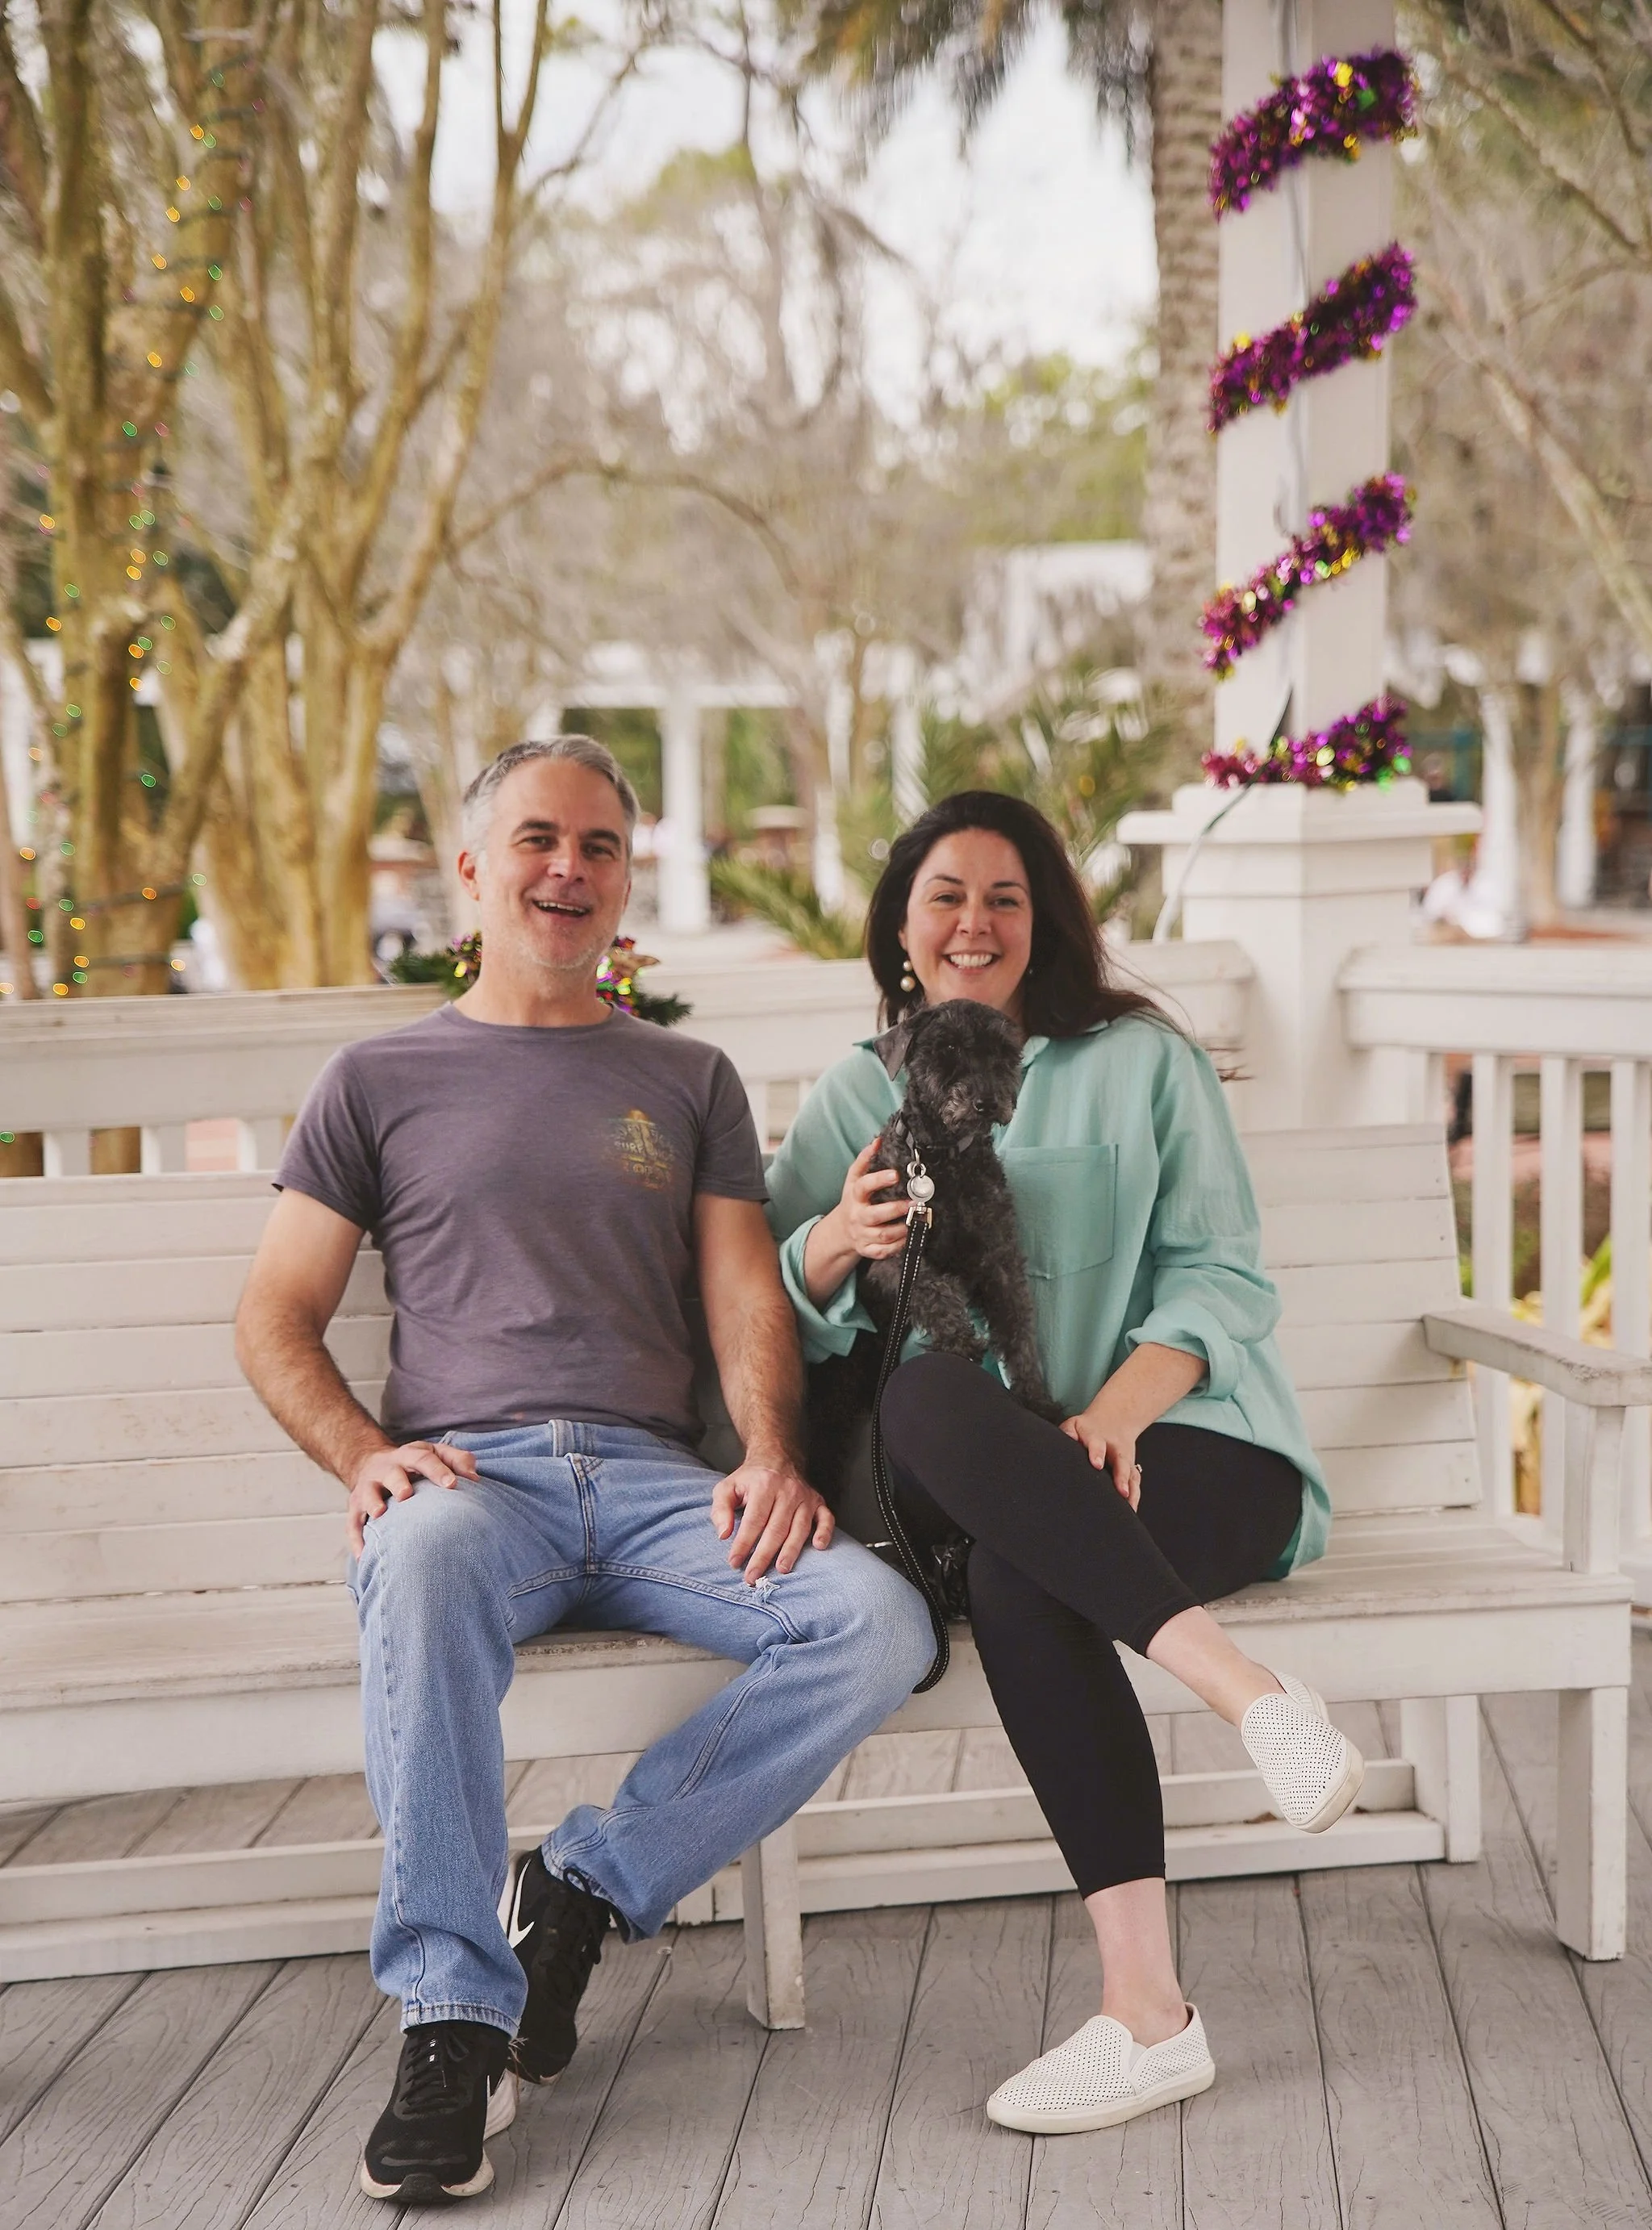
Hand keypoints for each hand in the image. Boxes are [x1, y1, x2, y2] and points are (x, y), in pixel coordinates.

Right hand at [346, 1440, 479, 1556]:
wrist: (373, 1463)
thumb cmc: (415, 1463)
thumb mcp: (436, 1454)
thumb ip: (457, 1461)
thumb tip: (475, 1478)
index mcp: (409, 1455)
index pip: (424, 1458)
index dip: (438, 1470)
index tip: (452, 1485)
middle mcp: (386, 1468)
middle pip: (392, 1473)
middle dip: (398, 1482)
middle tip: (407, 1494)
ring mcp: (368, 1487)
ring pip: (367, 1494)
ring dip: (372, 1502)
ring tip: (379, 1513)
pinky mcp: (355, 1506)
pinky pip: (352, 1523)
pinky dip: (356, 1539)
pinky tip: (363, 1555)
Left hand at [711, 1458, 834, 1581]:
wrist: (776, 1457)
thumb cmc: (750, 1479)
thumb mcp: (727, 1487)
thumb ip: (721, 1509)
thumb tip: (724, 1534)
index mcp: (764, 1485)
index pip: (753, 1520)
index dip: (744, 1543)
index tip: (734, 1562)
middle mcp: (787, 1490)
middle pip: (776, 1528)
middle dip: (764, 1555)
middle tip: (753, 1577)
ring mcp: (805, 1496)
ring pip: (799, 1528)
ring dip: (791, 1550)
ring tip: (782, 1569)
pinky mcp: (818, 1502)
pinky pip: (826, 1518)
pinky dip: (825, 1533)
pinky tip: (818, 1547)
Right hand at [830, 1140, 909, 1262]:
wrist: (841, 1230)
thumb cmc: (854, 1200)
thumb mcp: (854, 1179)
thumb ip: (865, 1160)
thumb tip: (878, 1141)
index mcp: (855, 1196)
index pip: (864, 1186)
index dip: (878, 1180)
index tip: (895, 1174)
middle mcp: (858, 1216)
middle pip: (875, 1215)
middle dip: (896, 1209)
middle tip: (914, 1203)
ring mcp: (862, 1234)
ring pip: (883, 1235)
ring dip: (902, 1229)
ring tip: (916, 1220)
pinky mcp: (868, 1249)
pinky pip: (883, 1251)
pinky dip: (897, 1246)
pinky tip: (908, 1237)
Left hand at [1060, 1405, 1141, 1509]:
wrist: (1115, 1420)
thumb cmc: (1087, 1429)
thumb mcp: (1075, 1425)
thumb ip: (1068, 1432)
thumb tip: (1064, 1441)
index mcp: (1098, 1437)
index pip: (1098, 1444)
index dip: (1097, 1453)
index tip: (1097, 1465)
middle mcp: (1115, 1449)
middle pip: (1121, 1462)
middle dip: (1121, 1476)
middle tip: (1121, 1491)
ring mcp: (1126, 1460)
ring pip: (1131, 1475)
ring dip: (1131, 1490)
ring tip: (1129, 1508)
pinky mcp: (1132, 1469)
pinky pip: (1135, 1484)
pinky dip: (1135, 1497)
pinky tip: (1131, 1511)